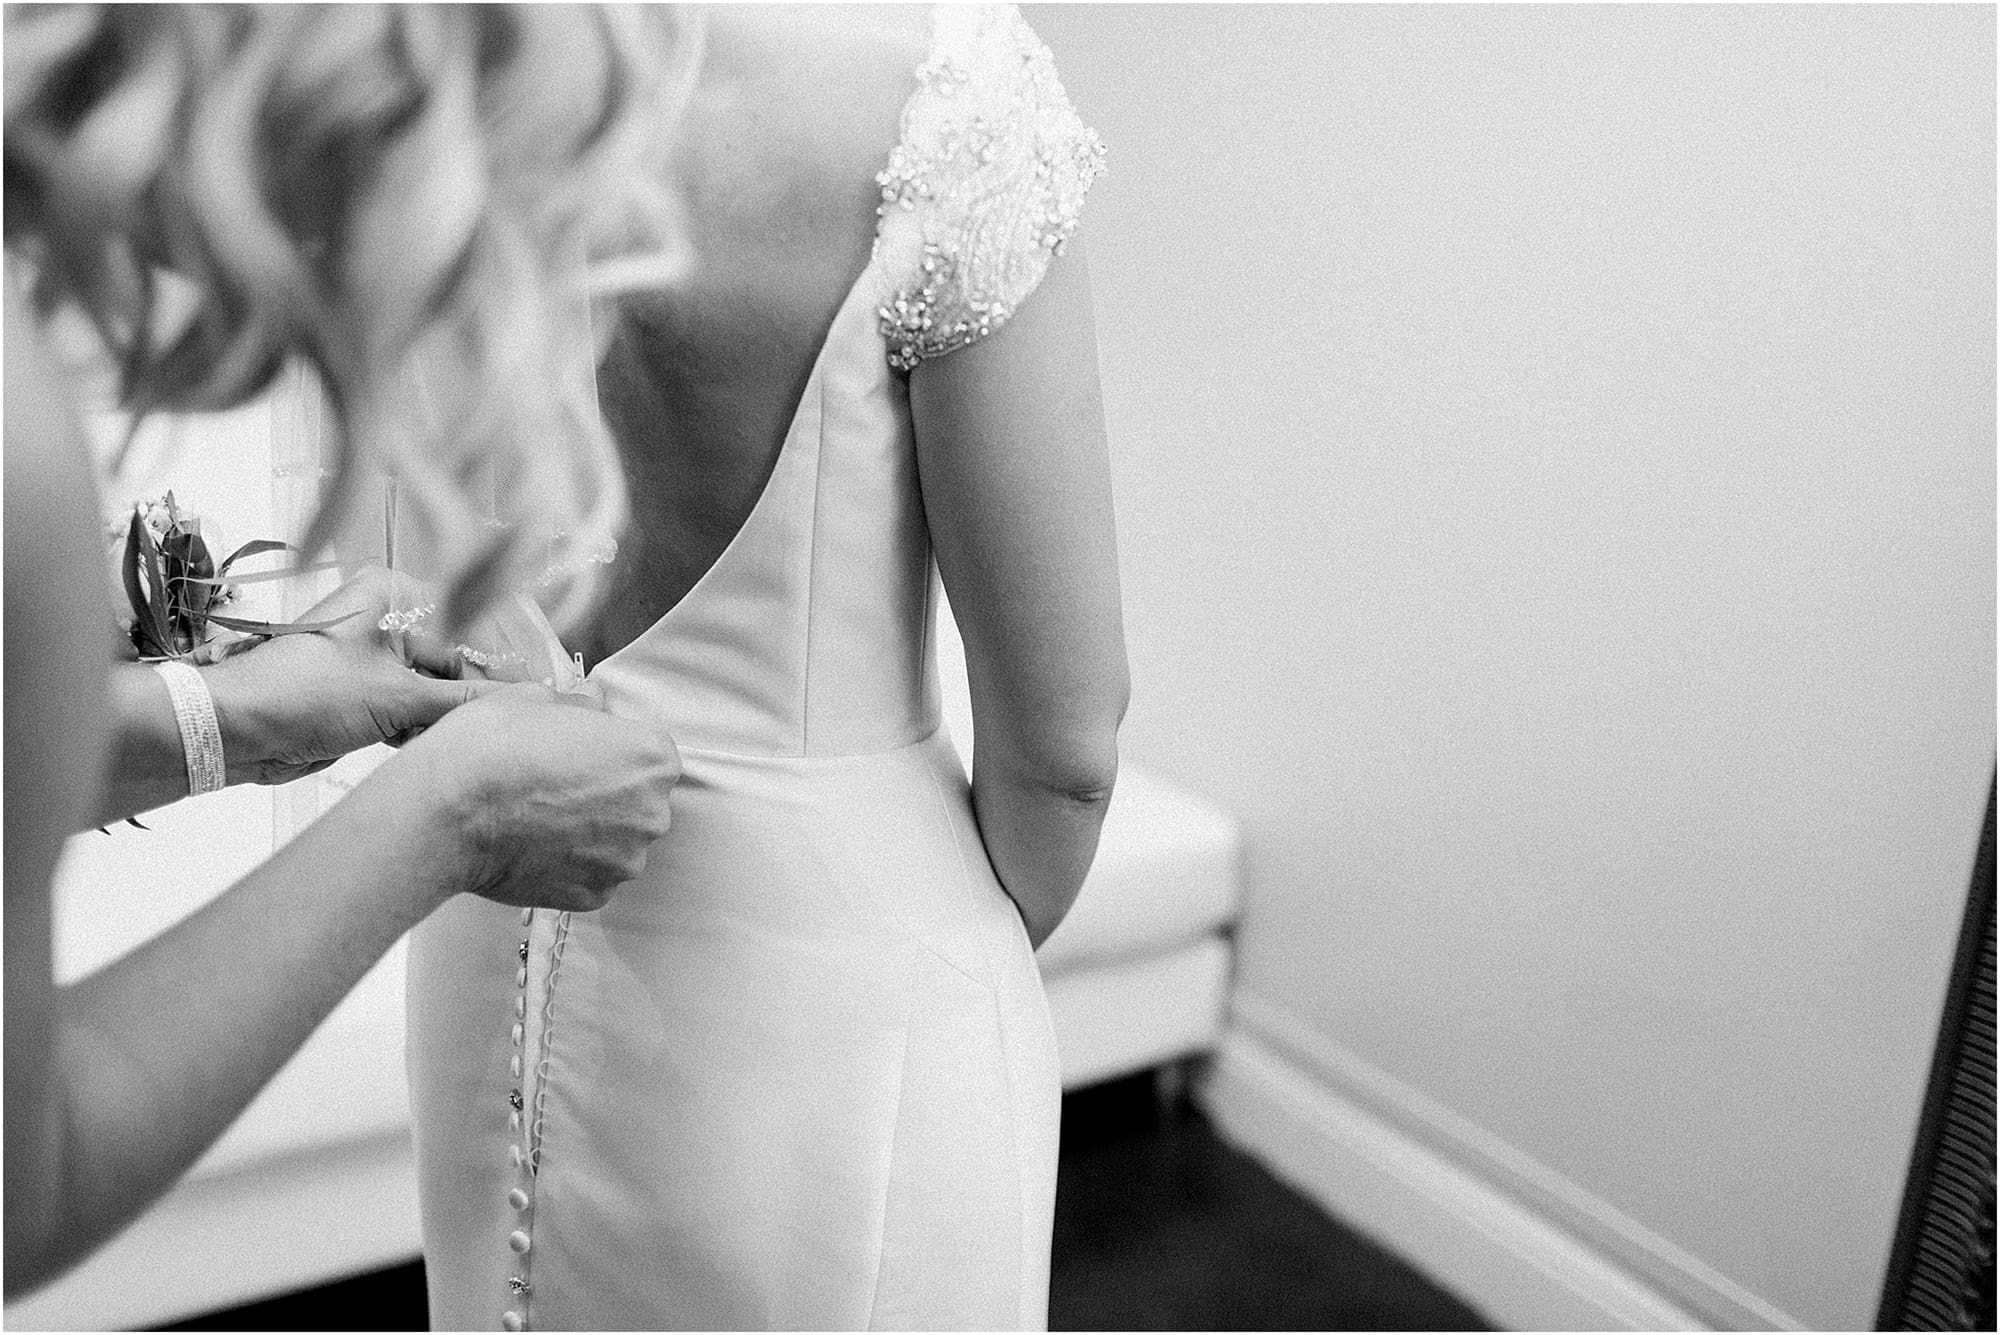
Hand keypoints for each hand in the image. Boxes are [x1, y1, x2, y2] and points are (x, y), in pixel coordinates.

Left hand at [202, 566, 502, 783]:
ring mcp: (375, 659)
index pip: (472, 628)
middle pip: (457, 659)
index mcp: (394, 596)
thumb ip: (465, 700)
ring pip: (438, 690)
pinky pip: (415, 710)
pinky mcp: (366, 694)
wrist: (233, 732)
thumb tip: (527, 700)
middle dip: (474, 696)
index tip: (542, 693)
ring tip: (456, 739)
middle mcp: (387, 619)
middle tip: (504, 727)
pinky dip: (422, 730)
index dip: (505, 664)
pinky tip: (422, 745)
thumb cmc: (304, 694)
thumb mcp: (396, 697)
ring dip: (446, 719)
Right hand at [392, 684, 681, 912]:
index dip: (610, 752)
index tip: (576, 755)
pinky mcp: (593, 897)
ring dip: (588, 834)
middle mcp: (652, 813)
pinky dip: (567, 865)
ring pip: (615, 843)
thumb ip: (578, 703)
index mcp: (652, 757)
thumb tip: (591, 700)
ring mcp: (625, 861)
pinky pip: (589, 876)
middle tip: (552, 788)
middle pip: (638, 803)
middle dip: (605, 796)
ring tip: (535, 820)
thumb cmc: (490, 746)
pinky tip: (530, 848)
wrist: (445, 812)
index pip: (648, 755)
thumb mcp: (534, 699)